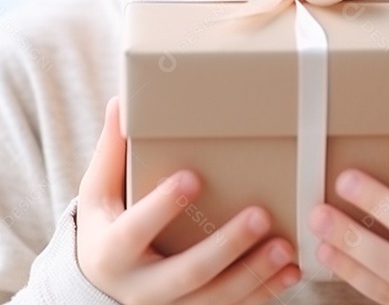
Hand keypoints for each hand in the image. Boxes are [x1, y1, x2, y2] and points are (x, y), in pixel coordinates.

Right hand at [76, 96, 301, 304]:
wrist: (100, 287)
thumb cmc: (104, 228)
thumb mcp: (98, 194)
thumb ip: (111, 153)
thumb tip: (120, 103)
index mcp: (112, 251)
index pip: (136, 230)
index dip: (163, 206)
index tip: (193, 177)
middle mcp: (140, 287)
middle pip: (188, 272)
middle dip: (227, 246)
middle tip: (261, 215)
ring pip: (215, 297)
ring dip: (255, 274)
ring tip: (286, 247)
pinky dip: (263, 293)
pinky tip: (290, 272)